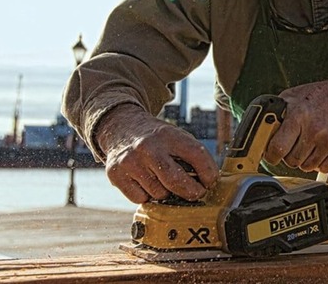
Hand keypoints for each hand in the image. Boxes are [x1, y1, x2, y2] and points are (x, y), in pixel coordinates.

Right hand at [95, 104, 218, 203]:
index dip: (209, 172)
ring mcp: (130, 161)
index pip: (196, 154)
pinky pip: (141, 199)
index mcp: (168, 135)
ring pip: (159, 194)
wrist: (122, 128)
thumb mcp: (175, 137)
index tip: (211, 182)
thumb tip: (209, 184)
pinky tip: (145, 182)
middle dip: (192, 192)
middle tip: (197, 193)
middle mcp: (148, 147)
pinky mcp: (116, 174)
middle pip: (176, 181)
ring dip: (166, 193)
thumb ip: (191, 156)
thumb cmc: (156, 139)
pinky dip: (147, 196)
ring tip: (162, 180)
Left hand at [264, 78, 327, 172]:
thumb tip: (260, 130)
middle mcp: (314, 129)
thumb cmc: (317, 96)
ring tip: (307, 145)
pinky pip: (324, 168)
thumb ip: (276, 113)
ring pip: (307, 167)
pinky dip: (320, 163)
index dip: (271, 156)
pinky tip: (320, 149)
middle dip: (289, 156)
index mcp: (298, 115)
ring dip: (304, 160)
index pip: (278, 148)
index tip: (272, 155)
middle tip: (292, 146)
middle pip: (292, 161)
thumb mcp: (292, 96)